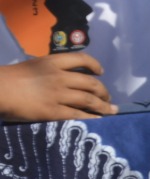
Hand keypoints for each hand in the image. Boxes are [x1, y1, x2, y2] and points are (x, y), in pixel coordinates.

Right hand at [0, 54, 115, 120]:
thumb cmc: (10, 78)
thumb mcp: (33, 66)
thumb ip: (50, 70)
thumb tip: (64, 78)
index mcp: (53, 62)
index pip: (82, 59)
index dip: (95, 65)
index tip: (100, 72)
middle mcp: (60, 76)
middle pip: (91, 83)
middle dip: (103, 91)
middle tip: (107, 98)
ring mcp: (58, 94)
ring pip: (88, 99)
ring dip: (102, 105)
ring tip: (110, 110)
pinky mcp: (52, 111)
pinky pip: (77, 114)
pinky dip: (90, 117)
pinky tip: (97, 120)